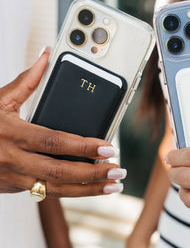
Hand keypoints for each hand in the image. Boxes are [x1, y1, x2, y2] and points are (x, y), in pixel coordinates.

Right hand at [0, 51, 124, 196]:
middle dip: (94, 174)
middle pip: (61, 173)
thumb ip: (27, 81)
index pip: (55, 142)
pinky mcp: (13, 189)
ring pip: (56, 191)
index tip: (109, 148)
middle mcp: (13, 160)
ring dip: (88, 190)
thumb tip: (46, 54)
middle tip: (119, 172)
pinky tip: (90, 188)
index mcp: (12, 134)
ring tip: (112, 187)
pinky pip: (46, 193)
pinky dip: (70, 191)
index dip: (84, 147)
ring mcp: (13, 178)